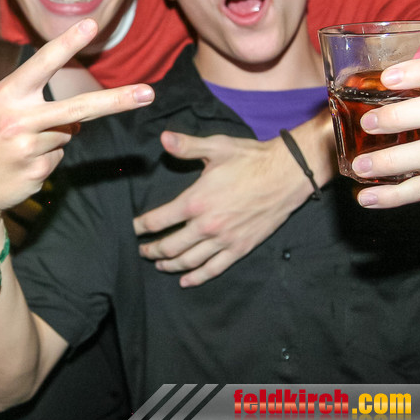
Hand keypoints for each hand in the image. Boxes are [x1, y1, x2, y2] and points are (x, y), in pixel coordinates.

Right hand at [0, 19, 154, 227]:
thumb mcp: (4, 111)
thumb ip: (39, 106)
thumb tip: (81, 123)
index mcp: (8, 94)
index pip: (43, 63)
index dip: (68, 43)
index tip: (91, 25)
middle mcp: (19, 118)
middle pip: (78, 108)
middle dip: (117, 100)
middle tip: (149, 93)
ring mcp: (29, 148)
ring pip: (68, 135)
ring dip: (53, 139)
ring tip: (22, 147)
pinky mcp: (37, 172)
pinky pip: (60, 157)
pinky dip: (47, 159)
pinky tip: (23, 164)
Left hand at [132, 131, 310, 286]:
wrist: (287, 175)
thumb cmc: (250, 159)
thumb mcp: (216, 147)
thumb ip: (187, 146)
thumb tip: (163, 138)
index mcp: (195, 201)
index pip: (158, 220)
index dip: (141, 226)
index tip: (132, 228)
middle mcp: (206, 225)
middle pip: (170, 246)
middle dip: (151, 249)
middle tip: (142, 250)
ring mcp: (224, 240)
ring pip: (189, 261)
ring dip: (169, 265)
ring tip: (158, 264)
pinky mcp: (240, 248)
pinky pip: (214, 269)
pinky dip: (197, 277)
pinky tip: (185, 281)